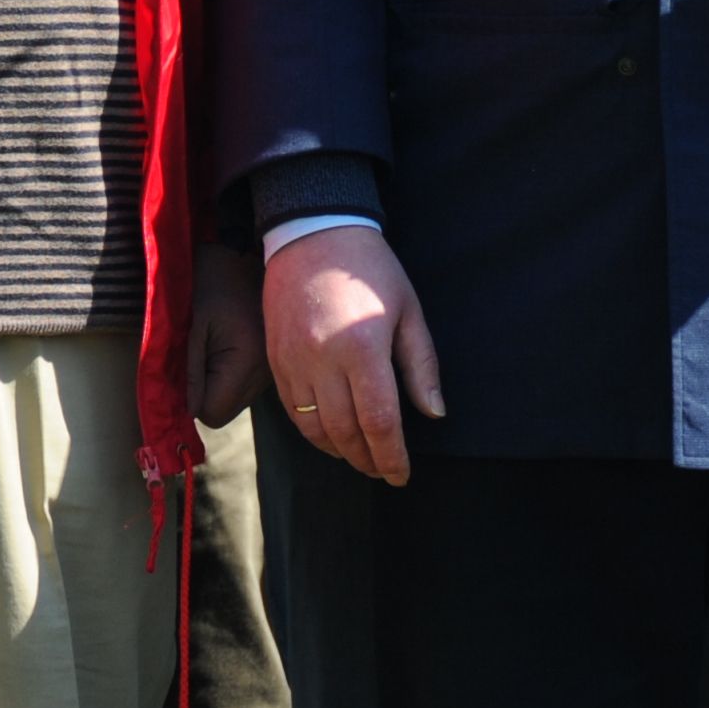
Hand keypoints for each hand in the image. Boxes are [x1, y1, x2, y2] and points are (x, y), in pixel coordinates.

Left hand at [188, 242, 267, 427]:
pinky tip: (228, 345)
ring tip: (214, 345)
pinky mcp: (271, 363)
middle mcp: (266, 372)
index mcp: (247, 361)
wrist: (242, 252)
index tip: (186, 371)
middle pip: (224, 412)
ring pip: (234, 402)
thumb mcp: (192, 327)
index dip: (192, 399)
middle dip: (205, 393)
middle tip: (198, 354)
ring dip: (218, 384)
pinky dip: (230, 375)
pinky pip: (243, 387)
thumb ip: (189, 373)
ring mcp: (272, 369)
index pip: (213, 414)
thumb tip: (186, 413)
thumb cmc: (211, 282)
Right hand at [264, 226, 445, 484]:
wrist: (313, 233)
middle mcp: (324, 359)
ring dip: (340, 452)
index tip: (401, 474)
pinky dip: (313, 433)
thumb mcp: (408, 310)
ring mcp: (294, 361)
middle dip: (368, 460)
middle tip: (384, 471)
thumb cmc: (370, 269)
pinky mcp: (276, 360)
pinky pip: (292, 411)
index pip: (379, 420)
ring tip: (361, 458)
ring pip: (315, 428)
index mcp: (363, 346)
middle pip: (346, 431)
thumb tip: (433, 413)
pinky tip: (331, 438)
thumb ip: (421, 366)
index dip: (391, 455)